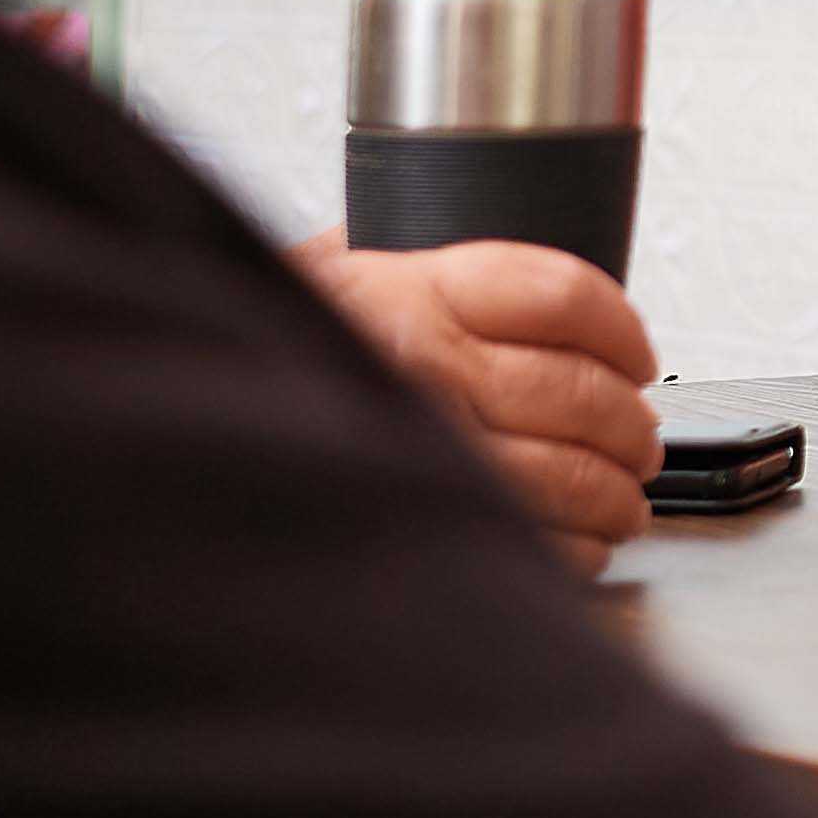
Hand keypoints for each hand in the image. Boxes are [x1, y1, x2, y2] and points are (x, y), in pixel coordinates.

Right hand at [297, 234, 663, 572]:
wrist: (178, 405)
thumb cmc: (270, 348)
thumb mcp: (337, 270)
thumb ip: (427, 272)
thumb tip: (525, 283)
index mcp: (414, 288)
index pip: (567, 296)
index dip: (622, 330)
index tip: (637, 354)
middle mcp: (426, 363)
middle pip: (582, 392)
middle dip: (630, 425)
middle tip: (639, 439)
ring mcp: (427, 445)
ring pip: (572, 471)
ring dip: (616, 492)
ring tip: (623, 498)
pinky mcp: (422, 517)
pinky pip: (534, 539)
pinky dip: (573, 548)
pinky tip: (573, 543)